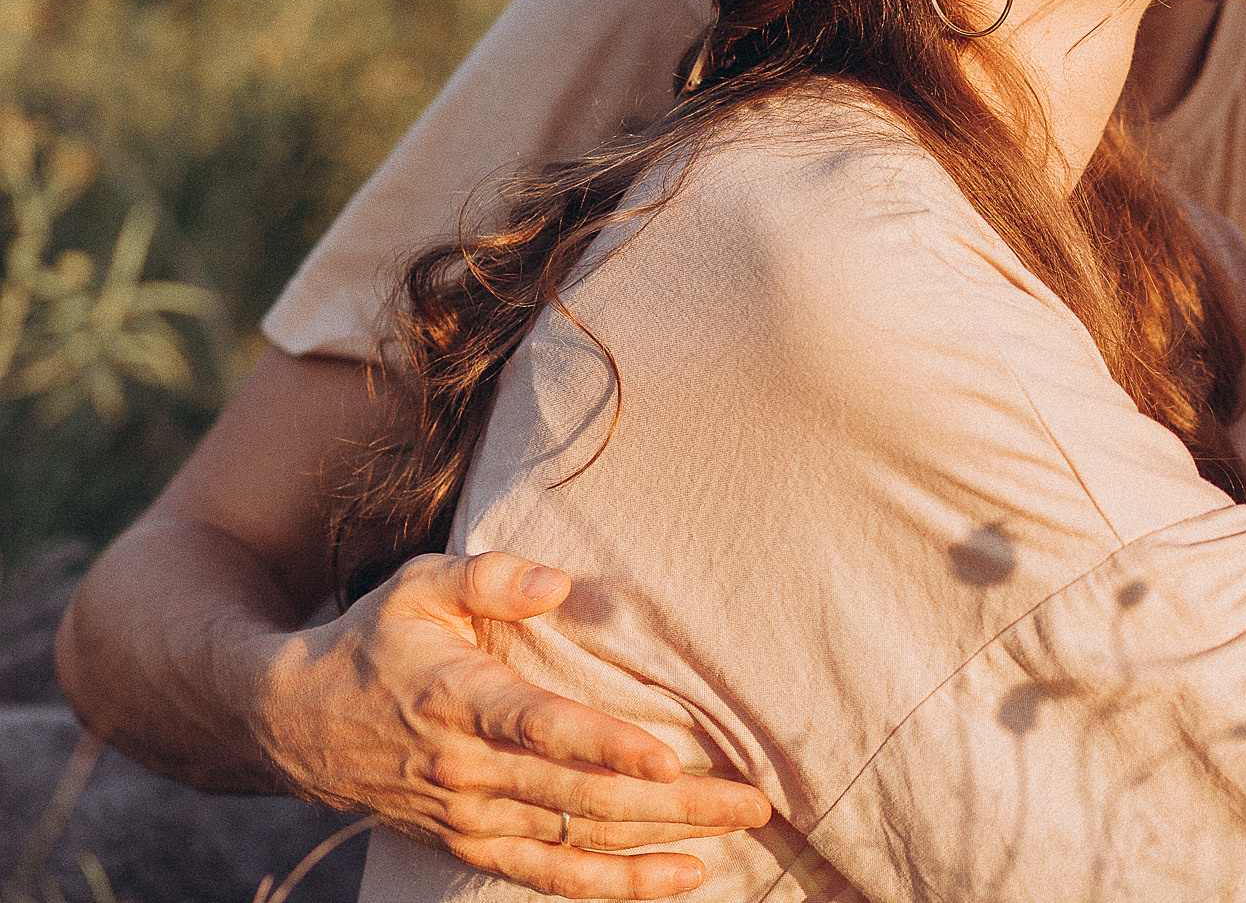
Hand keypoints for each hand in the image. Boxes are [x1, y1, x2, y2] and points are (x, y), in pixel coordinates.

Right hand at [252, 551, 771, 896]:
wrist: (291, 724)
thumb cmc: (374, 641)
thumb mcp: (417, 586)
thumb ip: (488, 577)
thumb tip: (557, 582)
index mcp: (458, 699)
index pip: (541, 729)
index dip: (605, 747)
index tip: (669, 758)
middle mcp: (468, 770)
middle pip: (580, 796)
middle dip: (673, 803)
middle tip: (750, 799)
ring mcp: (471, 817)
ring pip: (578, 842)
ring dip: (661, 842)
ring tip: (737, 830)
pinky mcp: (474, 844)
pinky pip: (553, 876)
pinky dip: (618, 885)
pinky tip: (684, 877)